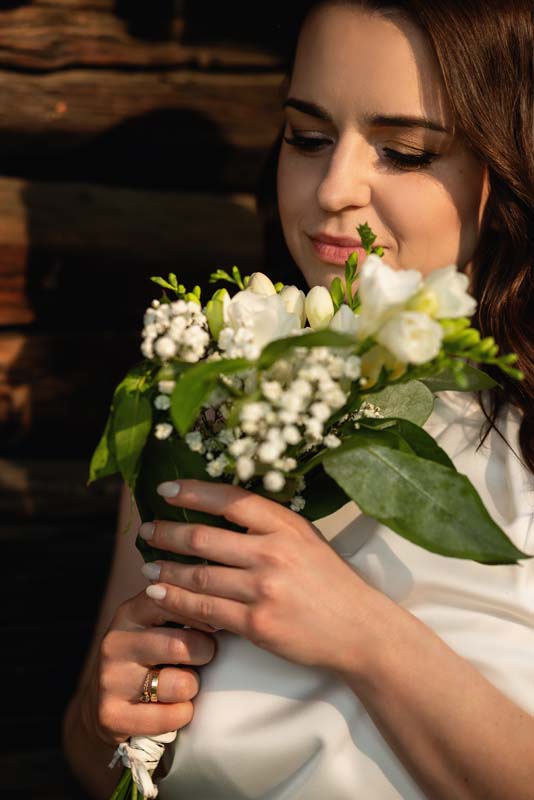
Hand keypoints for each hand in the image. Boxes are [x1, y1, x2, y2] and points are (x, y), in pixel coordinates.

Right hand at [85, 590, 215, 746]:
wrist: (107, 706)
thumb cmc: (149, 657)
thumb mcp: (157, 624)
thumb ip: (183, 606)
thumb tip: (223, 594)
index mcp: (130, 613)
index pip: (172, 602)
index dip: (202, 613)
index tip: (218, 623)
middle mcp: (116, 642)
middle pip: (181, 646)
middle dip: (204, 653)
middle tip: (203, 656)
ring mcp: (111, 680)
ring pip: (181, 684)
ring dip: (192, 687)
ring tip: (182, 684)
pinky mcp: (112, 715)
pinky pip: (172, 716)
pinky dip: (182, 715)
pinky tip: (171, 708)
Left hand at [138, 478, 378, 676]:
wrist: (358, 630)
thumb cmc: (331, 582)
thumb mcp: (306, 540)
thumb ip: (268, 526)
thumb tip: (220, 511)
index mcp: (286, 525)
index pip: (230, 500)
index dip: (193, 492)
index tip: (166, 490)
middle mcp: (273, 553)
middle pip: (204, 538)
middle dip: (167, 533)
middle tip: (147, 530)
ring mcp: (263, 590)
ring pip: (199, 575)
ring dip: (165, 569)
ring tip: (147, 564)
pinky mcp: (256, 624)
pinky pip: (206, 610)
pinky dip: (178, 600)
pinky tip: (160, 593)